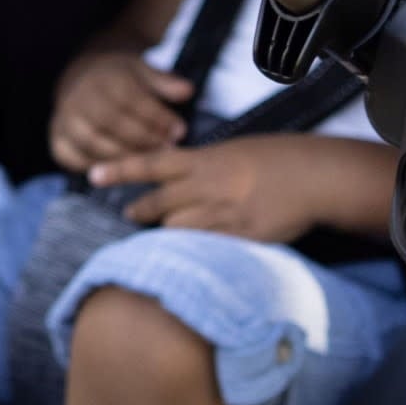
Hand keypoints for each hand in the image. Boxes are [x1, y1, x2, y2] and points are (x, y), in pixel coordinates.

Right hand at [49, 50, 192, 174]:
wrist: (81, 77)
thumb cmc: (119, 78)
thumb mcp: (142, 71)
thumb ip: (163, 82)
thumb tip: (187, 91)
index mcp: (104, 78)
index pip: (132, 100)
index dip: (157, 118)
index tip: (179, 131)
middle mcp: (80, 97)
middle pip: (112, 123)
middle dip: (143, 140)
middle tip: (167, 150)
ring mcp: (64, 119)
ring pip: (93, 143)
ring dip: (123, 156)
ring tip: (148, 163)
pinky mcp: (56, 138)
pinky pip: (71, 158)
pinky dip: (93, 166)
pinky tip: (117, 169)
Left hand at [86, 135, 379, 244]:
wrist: (313, 175)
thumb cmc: (276, 158)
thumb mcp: (233, 151)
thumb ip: (202, 165)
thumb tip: (178, 176)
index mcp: (204, 160)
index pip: (151, 163)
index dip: (119, 169)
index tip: (92, 174)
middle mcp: (208, 185)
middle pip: (158, 203)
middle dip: (140, 212)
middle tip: (131, 215)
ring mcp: (224, 212)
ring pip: (178, 228)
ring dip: (169, 232)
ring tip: (168, 236)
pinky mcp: (241, 236)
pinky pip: (207, 247)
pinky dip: (197, 249)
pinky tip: (195, 252)